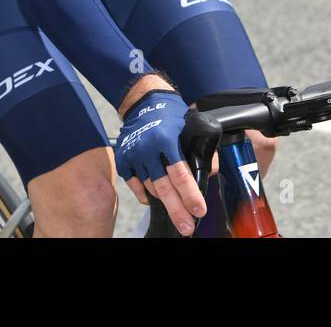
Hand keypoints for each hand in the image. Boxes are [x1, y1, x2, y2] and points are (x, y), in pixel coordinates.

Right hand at [113, 90, 205, 235]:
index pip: (180, 175)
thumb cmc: (171, 114)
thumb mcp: (192, 126)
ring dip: (164, 201)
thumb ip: (202, 150)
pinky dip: (145, 193)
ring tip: (177, 211)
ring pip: (151, 188)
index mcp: (166, 139)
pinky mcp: (122, 160)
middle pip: (163, 188)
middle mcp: (147, 149)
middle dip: (177, 211)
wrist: (143, 101)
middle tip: (187, 228)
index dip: (190, 195)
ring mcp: (133, 155)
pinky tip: (154, 198)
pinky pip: (135, 185)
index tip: (199, 211)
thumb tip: (208, 174)